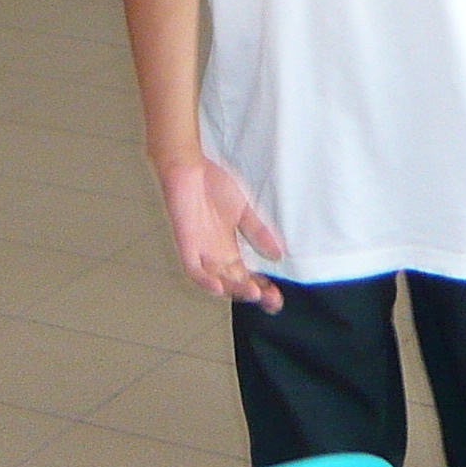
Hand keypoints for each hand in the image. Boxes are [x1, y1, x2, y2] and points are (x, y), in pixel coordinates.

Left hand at [157, 156, 287, 309]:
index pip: (245, 276)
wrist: (189, 165)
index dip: (261, 289)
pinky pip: (193, 270)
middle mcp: (214, 255)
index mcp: (227, 248)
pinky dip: (206, 281)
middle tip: (271, 301)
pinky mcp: (186, 244)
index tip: (278, 298)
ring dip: (234, 289)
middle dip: (253, 294)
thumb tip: (279, 254)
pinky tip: (219, 287)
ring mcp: (200, 251)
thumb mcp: (244, 210)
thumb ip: (258, 232)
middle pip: (234, 283)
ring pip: (217, 281)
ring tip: (254, 293)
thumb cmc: (211, 184)